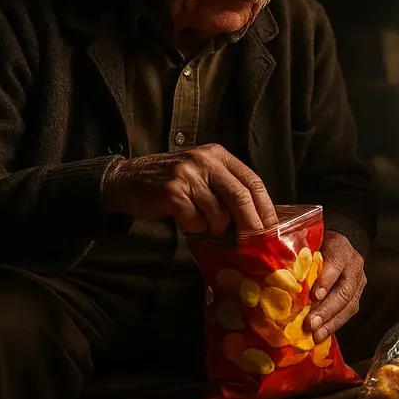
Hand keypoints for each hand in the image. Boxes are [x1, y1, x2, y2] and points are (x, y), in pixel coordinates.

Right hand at [100, 143, 279, 233]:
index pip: (252, 181)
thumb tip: (257, 220)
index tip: (272, 229)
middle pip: (240, 196)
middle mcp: (205, 160)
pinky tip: (189, 224)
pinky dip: (196, 229)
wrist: (127, 180)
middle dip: (251, 224)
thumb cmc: (171, 182)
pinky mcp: (172, 192)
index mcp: (219, 155)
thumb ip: (227, 189)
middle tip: (255, 243)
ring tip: (208, 228)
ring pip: (218, 213)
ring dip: (217, 229)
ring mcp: (188, 174)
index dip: (265, 208)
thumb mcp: (203, 174)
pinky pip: (195, 221)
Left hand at [306, 231, 365, 342]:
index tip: (313, 296)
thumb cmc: (315, 245)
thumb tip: (275, 277)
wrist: (335, 245)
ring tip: (316, 335)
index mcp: (340, 247)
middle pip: (344, 289)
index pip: (336, 262)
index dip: (326, 280)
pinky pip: (349, 312)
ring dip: (331, 322)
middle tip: (311, 324)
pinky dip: (334, 325)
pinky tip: (321, 335)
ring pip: (349, 304)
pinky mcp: (357, 294)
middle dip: (327, 309)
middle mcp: (353, 264)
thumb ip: (298, 258)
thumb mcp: (307, 244)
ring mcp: (358, 280)